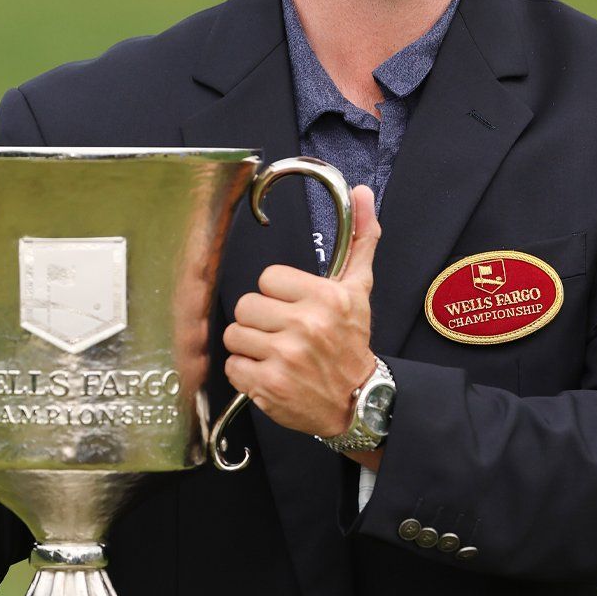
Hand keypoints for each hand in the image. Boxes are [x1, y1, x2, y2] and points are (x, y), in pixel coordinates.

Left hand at [223, 184, 379, 438]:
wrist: (357, 401)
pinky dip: (245, 373)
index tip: (292, 307)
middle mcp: (305, 325)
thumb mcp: (358, 290)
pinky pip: (232, 366)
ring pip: (234, 335)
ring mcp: (285, 357)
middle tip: (280, 332)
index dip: (276, 294)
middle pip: (245, 305)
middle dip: (259, 320)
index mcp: (324, 298)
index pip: (267, 278)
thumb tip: (363, 194)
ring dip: (250, 347)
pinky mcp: (268, 386)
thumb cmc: (351, 344)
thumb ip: (360, 240)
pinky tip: (268, 373)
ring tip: (274, 353)